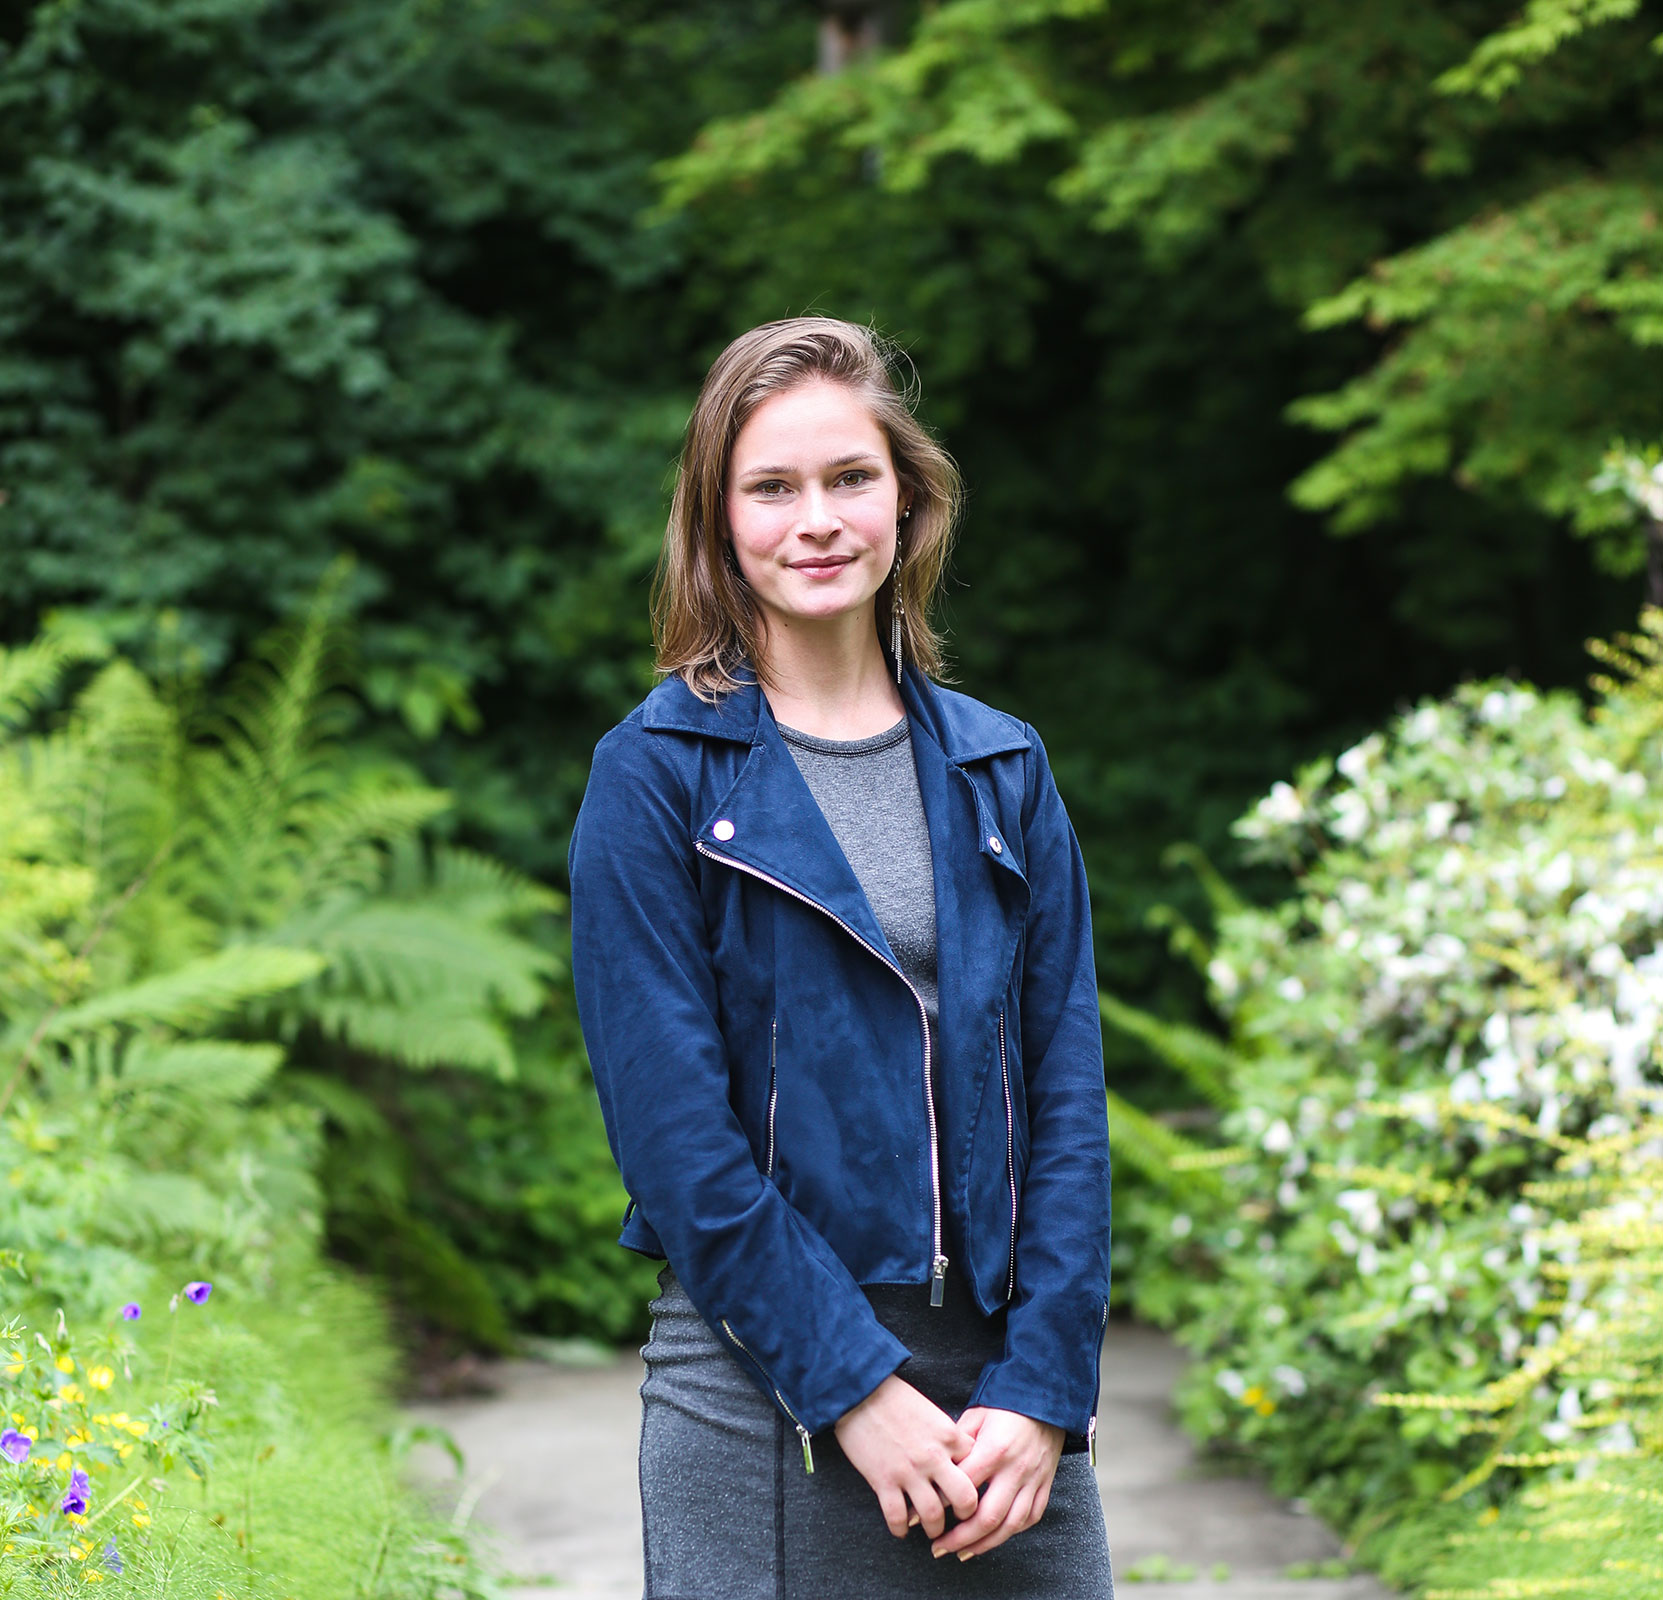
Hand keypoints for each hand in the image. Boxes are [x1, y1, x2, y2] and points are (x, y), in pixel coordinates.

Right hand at [834, 1375, 979, 1539]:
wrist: (859, 1390)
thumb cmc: (895, 1397)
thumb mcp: (931, 1411)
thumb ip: (947, 1435)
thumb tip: (958, 1456)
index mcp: (948, 1435)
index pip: (976, 1467)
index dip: (974, 1480)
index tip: (968, 1488)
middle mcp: (933, 1457)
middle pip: (965, 1499)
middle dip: (966, 1514)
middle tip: (959, 1518)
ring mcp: (908, 1471)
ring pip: (933, 1516)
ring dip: (935, 1528)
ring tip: (932, 1529)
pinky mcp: (883, 1481)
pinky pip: (897, 1518)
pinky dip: (900, 1529)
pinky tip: (901, 1529)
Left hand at [928, 1407, 1063, 1560]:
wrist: (1045, 1398)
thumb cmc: (1005, 1404)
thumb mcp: (976, 1415)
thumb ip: (957, 1444)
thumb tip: (933, 1470)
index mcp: (995, 1450)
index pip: (965, 1487)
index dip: (942, 1505)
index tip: (922, 1516)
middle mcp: (1016, 1470)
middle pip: (988, 1516)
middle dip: (960, 1538)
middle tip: (938, 1547)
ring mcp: (1033, 1481)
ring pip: (1010, 1525)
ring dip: (984, 1544)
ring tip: (962, 1552)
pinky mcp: (1045, 1485)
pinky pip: (1029, 1518)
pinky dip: (1010, 1533)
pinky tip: (992, 1538)